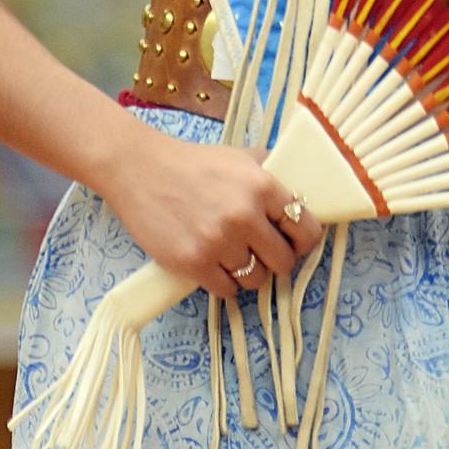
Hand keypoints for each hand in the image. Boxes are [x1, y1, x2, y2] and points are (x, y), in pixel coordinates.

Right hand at [102, 125, 321, 300]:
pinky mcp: (194, 263)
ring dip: (247, 271)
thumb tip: (305, 192)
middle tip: (260, 251)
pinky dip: (223, 281)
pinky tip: (213, 262)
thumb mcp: (240, 157)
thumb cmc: (194, 163)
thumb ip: (273, 173)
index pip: (307, 230)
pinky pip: (227, 290)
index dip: (303, 241)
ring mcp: (219, 242)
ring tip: (230, 252)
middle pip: (284, 262)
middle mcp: (244, 215)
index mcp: (262, 186)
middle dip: (274, 259)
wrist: (141, 169)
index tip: (293, 243)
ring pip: (256, 280)